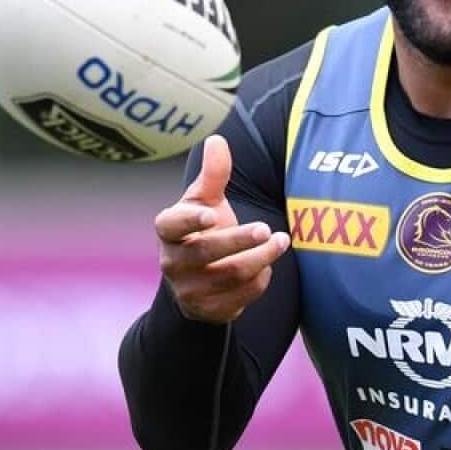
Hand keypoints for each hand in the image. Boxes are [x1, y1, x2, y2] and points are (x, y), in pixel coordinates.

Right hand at [154, 135, 290, 323]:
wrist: (197, 280)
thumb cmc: (203, 230)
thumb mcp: (205, 201)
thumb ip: (213, 174)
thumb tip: (217, 139)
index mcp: (168, 230)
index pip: (173, 224)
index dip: (191, 220)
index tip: (212, 215)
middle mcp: (172, 261)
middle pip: (206, 252)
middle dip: (239, 240)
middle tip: (267, 228)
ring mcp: (187, 289)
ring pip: (229, 275)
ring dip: (261, 258)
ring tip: (282, 240)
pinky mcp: (206, 310)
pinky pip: (239, 297)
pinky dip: (259, 281)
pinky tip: (267, 267)